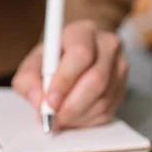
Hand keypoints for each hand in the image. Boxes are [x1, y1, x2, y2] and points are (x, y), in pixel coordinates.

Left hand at [12, 20, 127, 130]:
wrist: (72, 58)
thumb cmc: (52, 60)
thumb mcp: (33, 64)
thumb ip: (28, 80)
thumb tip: (38, 100)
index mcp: (83, 31)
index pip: (80, 55)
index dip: (64, 81)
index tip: (49, 101)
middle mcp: (107, 44)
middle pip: (96, 79)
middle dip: (71, 105)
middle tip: (53, 117)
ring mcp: (119, 66)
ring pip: (102, 98)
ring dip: (77, 115)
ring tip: (60, 117)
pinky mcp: (123, 86)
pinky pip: (108, 110)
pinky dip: (86, 120)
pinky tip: (73, 116)